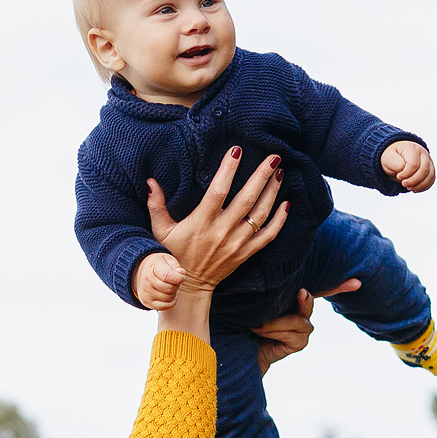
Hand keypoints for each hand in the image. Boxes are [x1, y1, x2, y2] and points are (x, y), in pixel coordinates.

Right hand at [131, 251, 183, 310]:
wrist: (144, 272)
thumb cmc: (161, 266)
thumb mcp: (168, 260)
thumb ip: (175, 266)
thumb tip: (181, 273)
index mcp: (152, 267)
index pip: (167, 276)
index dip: (179, 278)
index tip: (181, 276)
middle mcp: (146, 280)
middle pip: (169, 288)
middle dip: (176, 285)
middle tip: (175, 281)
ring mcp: (146, 293)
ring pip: (168, 298)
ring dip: (173, 293)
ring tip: (171, 287)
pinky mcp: (147, 302)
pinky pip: (164, 307)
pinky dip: (171, 303)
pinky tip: (171, 296)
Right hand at [146, 153, 286, 293]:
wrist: (189, 287)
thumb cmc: (173, 254)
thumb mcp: (161, 231)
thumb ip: (156, 206)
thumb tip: (151, 181)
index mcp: (201, 222)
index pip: (218, 192)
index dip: (228, 170)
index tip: (237, 150)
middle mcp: (221, 231)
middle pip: (247, 199)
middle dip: (262, 176)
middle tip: (274, 156)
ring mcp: (236, 243)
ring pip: (260, 214)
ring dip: (272, 192)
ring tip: (279, 172)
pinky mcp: (246, 253)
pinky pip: (268, 236)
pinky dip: (279, 220)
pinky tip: (286, 203)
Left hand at [252, 281, 359, 372]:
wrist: (241, 348)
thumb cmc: (246, 321)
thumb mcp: (258, 306)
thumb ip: (272, 295)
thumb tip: (288, 286)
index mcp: (294, 299)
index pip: (320, 289)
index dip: (340, 286)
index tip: (357, 282)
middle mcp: (302, 312)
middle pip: (309, 302)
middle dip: (306, 300)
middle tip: (301, 292)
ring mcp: (304, 328)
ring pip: (297, 321)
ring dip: (274, 323)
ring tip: (255, 324)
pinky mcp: (300, 342)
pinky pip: (292, 334)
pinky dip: (274, 331)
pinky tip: (259, 330)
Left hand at [382, 139, 435, 191]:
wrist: (397, 157)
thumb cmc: (392, 157)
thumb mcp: (388, 158)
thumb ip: (395, 162)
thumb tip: (403, 168)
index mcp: (412, 149)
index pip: (414, 164)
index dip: (406, 174)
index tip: (398, 176)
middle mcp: (423, 154)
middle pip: (424, 170)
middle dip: (413, 181)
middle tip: (403, 184)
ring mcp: (428, 161)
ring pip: (430, 176)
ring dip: (419, 185)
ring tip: (408, 187)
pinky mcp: (430, 169)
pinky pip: (431, 180)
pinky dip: (423, 187)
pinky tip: (414, 188)